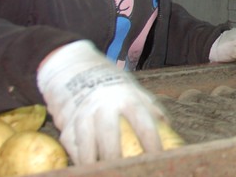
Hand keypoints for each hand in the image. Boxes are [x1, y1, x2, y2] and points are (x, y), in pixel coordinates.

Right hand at [37, 40, 165, 164]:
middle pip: (109, 134)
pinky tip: (87, 167)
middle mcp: (103, 106)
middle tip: (126, 169)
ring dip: (93, 160)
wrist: (74, 68)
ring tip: (102, 172)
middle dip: (116, 154)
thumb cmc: (111, 85)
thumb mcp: (133, 89)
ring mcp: (82, 114)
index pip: (142, 121)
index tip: (158, 156)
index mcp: (126, 97)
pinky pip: (71, 145)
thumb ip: (151, 107)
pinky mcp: (66, 123)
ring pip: (85, 141)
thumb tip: (169, 127)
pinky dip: (78, 158)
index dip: (151, 141)